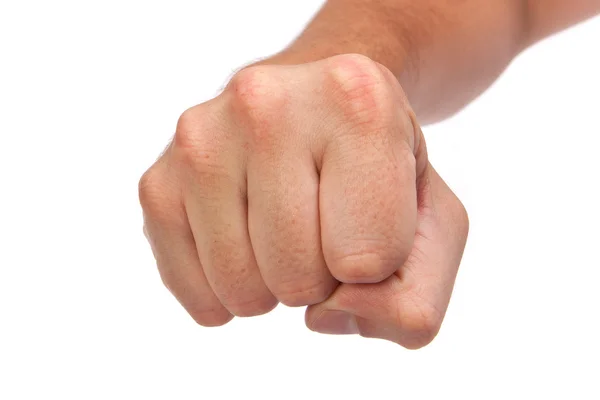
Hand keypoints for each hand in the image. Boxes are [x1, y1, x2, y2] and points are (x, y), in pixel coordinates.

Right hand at [138, 54, 467, 347]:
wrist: (315, 115)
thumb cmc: (376, 173)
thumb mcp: (434, 227)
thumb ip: (415, 301)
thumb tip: (325, 316)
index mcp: (357, 99)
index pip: (368, 257)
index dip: (377, 261)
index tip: (370, 214)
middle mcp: (266, 103)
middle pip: (299, 277)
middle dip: (322, 274)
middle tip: (324, 221)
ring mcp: (201, 140)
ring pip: (243, 289)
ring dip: (275, 283)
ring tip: (285, 225)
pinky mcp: (158, 181)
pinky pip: (195, 289)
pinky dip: (228, 292)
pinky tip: (244, 242)